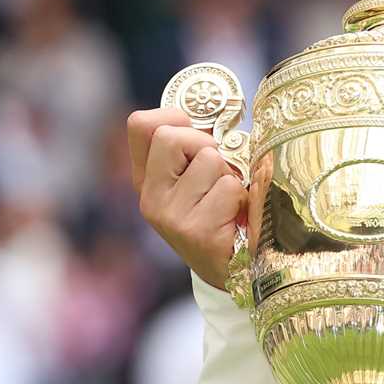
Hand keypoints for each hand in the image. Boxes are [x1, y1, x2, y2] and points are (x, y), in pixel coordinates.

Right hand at [127, 107, 246, 289]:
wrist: (232, 272)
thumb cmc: (223, 215)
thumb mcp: (201, 180)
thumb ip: (197, 148)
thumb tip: (216, 111)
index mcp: (147, 179)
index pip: (141, 125)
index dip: (175, 118)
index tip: (198, 134)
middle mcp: (150, 197)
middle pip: (171, 136)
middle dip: (207, 145)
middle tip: (221, 172)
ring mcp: (169, 215)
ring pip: (209, 160)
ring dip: (231, 176)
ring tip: (230, 202)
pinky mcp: (195, 231)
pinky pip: (229, 188)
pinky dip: (242, 198)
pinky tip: (237, 219)